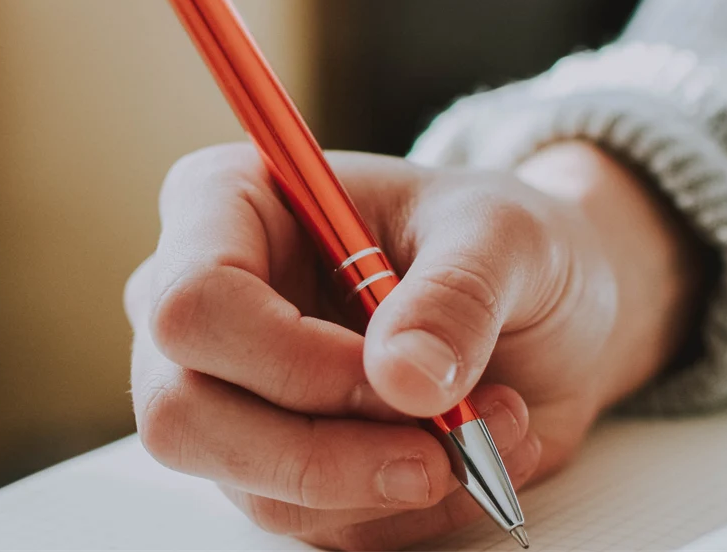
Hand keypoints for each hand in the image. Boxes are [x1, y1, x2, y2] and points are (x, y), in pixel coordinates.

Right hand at [124, 141, 703, 550]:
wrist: (543, 308)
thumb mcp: (505, 235)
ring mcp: (227, 397)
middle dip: (322, 453)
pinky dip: (408, 509)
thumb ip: (457, 295)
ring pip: (253, 487)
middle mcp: (202, 307)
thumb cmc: (499, 243)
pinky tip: (471, 454)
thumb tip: (405, 378)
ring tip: (489, 426)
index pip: (193, 303)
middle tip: (437, 448)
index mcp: (226, 206)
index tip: (398, 376)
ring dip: (388, 481)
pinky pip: (316, 524)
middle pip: (183, 414)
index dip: (289, 359)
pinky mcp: (273, 470)